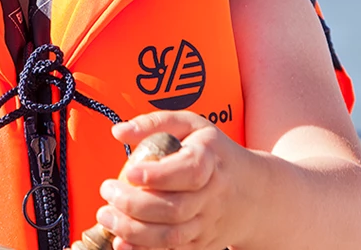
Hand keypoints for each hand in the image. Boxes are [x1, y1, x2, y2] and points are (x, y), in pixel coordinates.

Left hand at [95, 111, 253, 249]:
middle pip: (174, 208)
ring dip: (133, 230)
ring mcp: (208, 223)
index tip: (129, 171)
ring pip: (171, 236)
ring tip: (107, 216)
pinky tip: (122, 241)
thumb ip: (155, 123)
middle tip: (107, 192)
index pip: (189, 171)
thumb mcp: (192, 126)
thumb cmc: (214, 153)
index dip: (158, 175)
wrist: (254, 192)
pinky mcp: (201, 244)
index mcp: (210, 160)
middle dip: (133, 204)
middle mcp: (212, 195)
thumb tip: (119, 131)